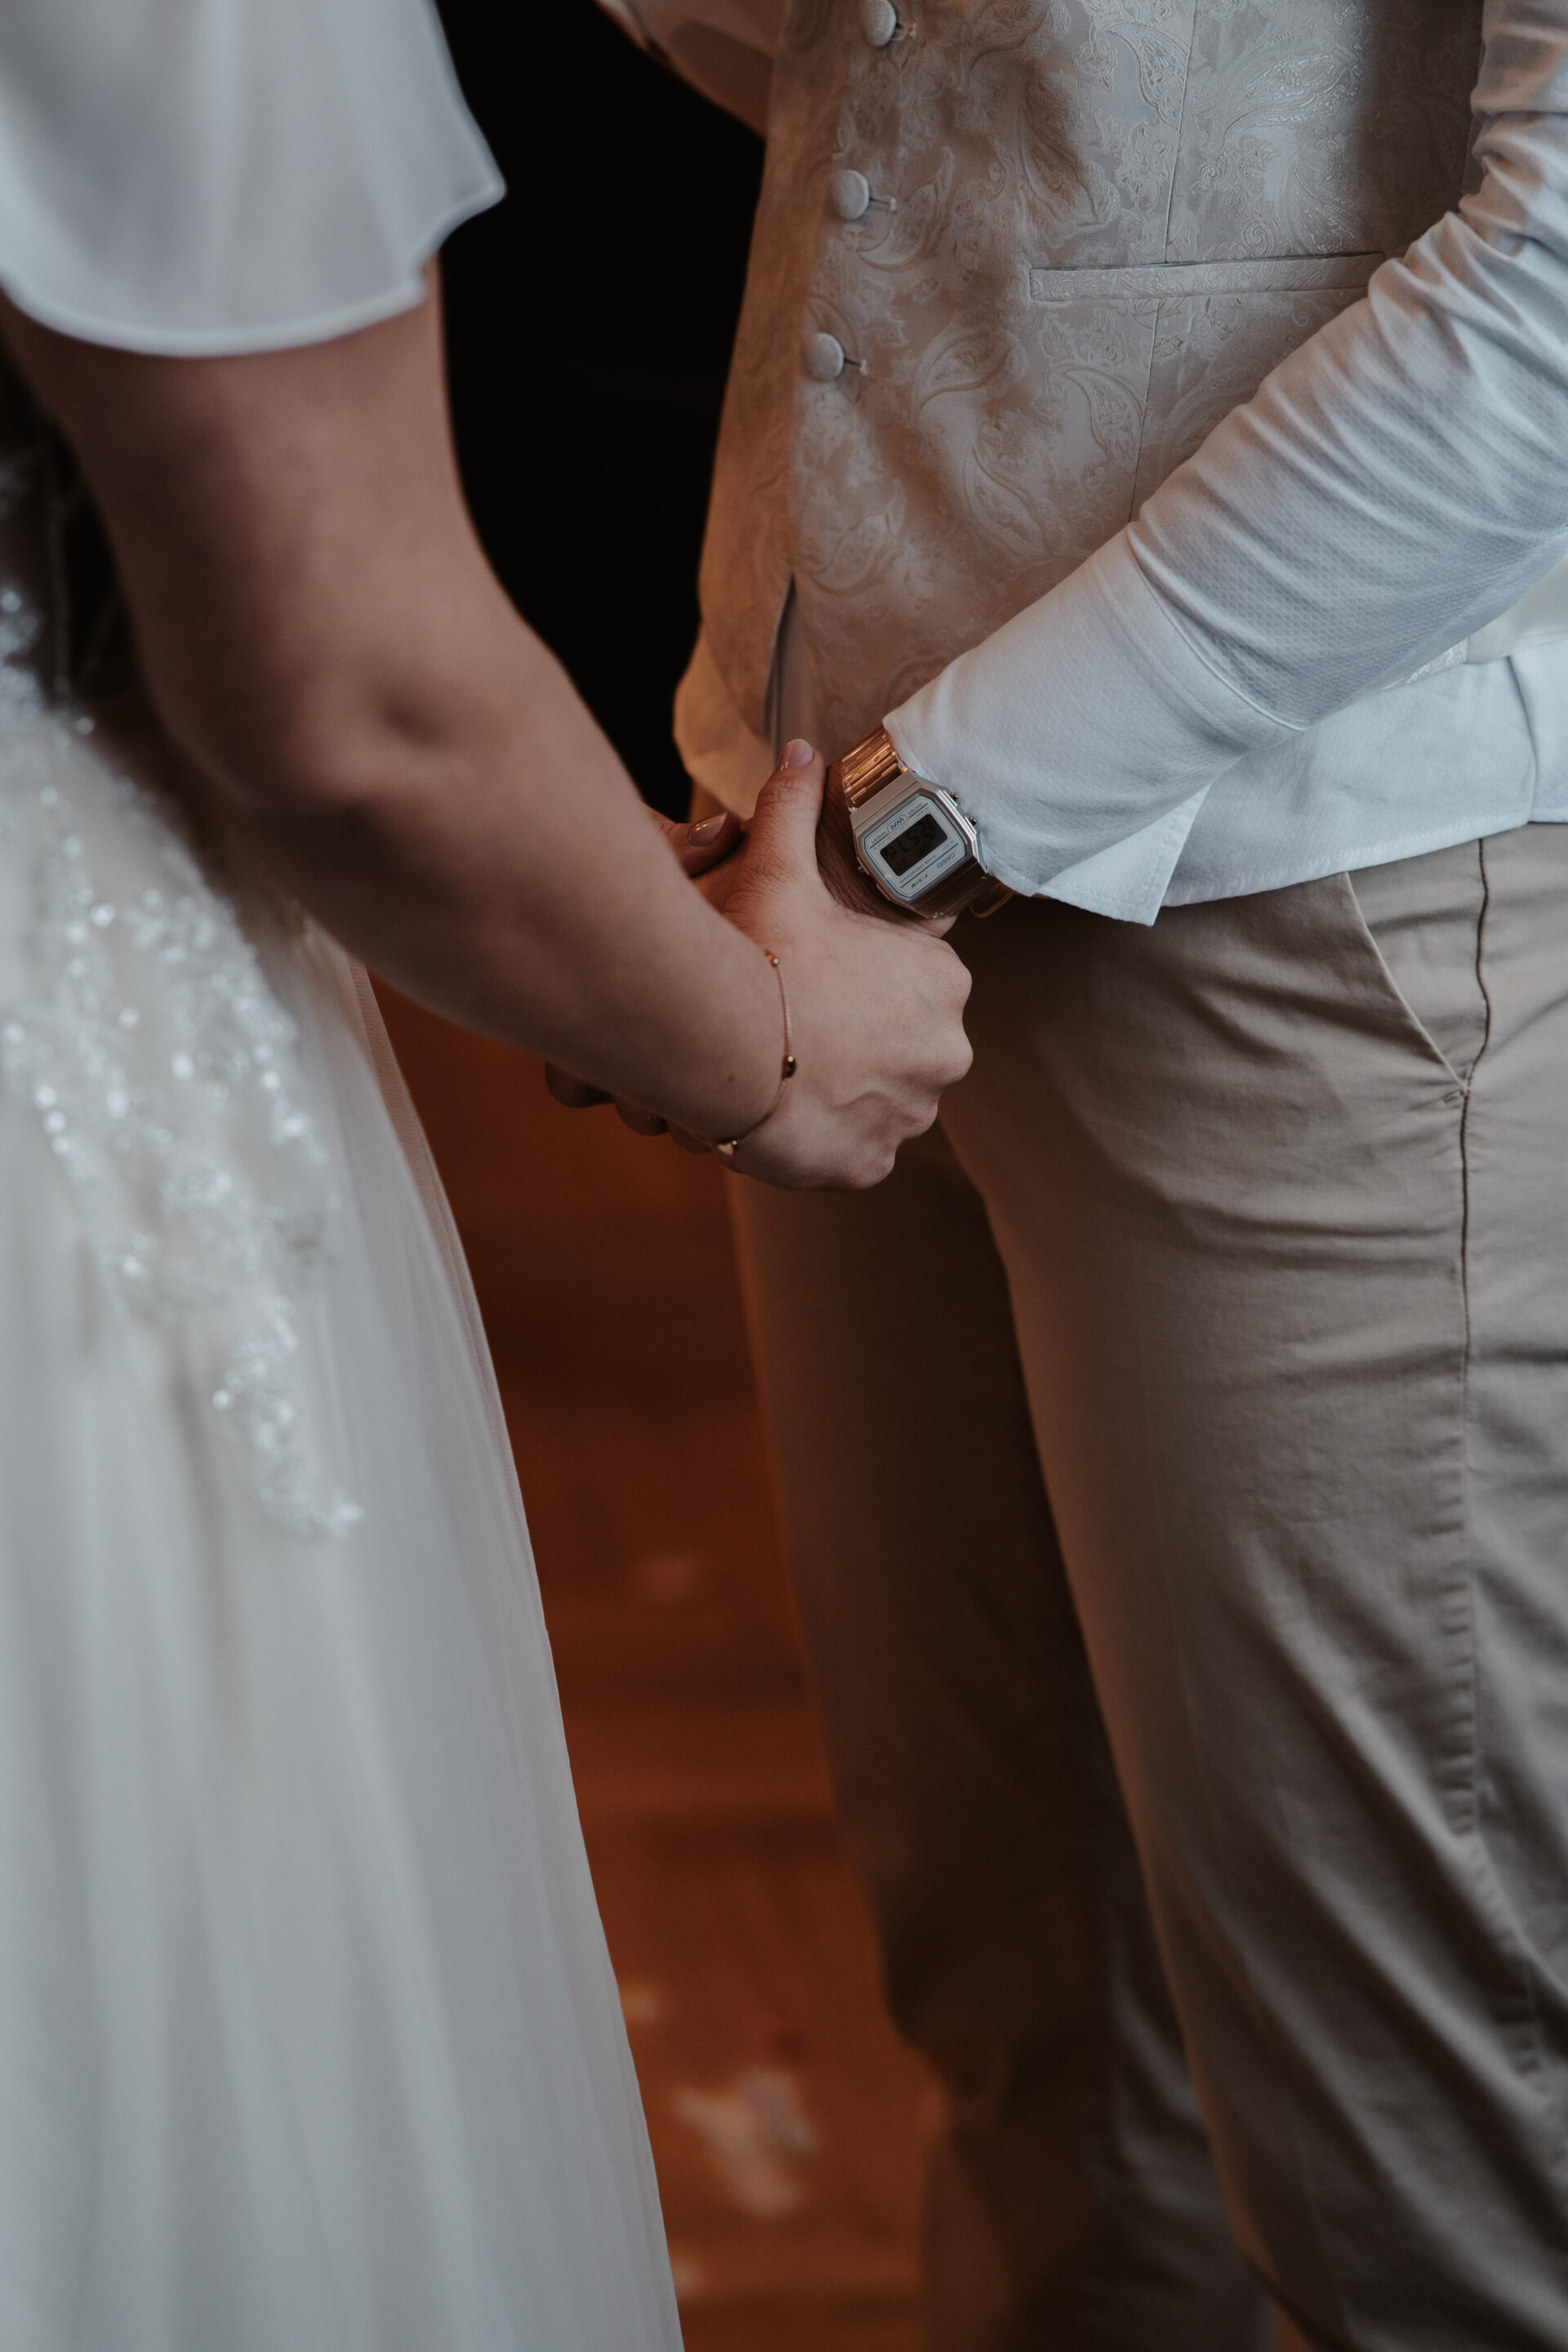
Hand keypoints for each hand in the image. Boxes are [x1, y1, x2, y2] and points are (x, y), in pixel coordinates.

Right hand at [549, 742, 972, 1189]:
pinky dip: (828, 1137)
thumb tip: (803, 754)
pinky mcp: (871, 1164)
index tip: (823, 977)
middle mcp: (946, 1053)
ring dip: (848, 1088)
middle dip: (862, 1039)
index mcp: (942, 984)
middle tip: (800, 1024)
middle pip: (904, 1045)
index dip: (865, 978)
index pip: (916, 983)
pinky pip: (857, 1150)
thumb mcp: (778, 872)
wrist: (720, 1047)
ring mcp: (910, 1116)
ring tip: (791, 1068)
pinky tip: (790, 1113)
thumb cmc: (759, 956)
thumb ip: (794, 812)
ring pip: (882, 1099)